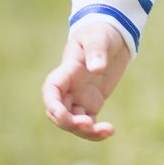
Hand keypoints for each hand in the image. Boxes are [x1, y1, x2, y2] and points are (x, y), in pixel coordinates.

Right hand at [41, 21, 131, 140]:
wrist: (112, 35)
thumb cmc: (101, 32)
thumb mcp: (99, 37)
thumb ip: (96, 51)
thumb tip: (97, 67)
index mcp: (66, 71)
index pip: (51, 91)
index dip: (53, 106)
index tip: (64, 116)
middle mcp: (69, 87)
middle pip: (59, 112)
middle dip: (69, 123)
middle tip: (89, 125)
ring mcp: (79, 97)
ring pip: (73, 122)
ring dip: (85, 131)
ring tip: (106, 131)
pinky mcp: (91, 103)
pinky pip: (89, 123)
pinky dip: (96, 131)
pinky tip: (109, 131)